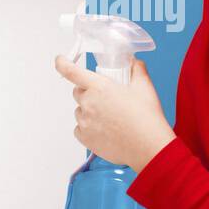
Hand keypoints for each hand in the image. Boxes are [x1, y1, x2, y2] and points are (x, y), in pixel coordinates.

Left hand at [55, 55, 176, 172]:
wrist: (148, 147)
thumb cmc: (146, 119)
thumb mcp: (145, 87)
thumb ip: (137, 70)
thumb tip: (135, 64)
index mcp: (99, 87)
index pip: (72, 71)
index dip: (63, 63)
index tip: (60, 60)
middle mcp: (88, 103)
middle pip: (78, 92)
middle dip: (88, 92)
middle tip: (106, 98)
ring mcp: (85, 122)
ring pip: (80, 111)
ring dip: (89, 111)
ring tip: (110, 118)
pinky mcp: (85, 139)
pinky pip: (80, 129)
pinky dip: (88, 128)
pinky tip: (105, 130)